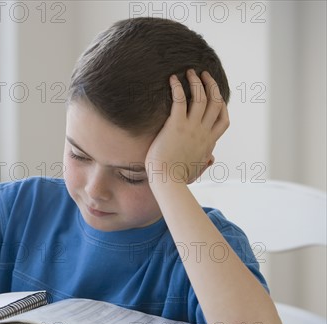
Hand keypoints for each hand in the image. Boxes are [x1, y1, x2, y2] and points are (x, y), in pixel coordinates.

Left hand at [145, 69, 229, 183]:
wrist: (167, 183)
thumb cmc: (178, 179)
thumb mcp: (197, 171)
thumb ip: (205, 163)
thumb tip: (212, 159)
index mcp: (209, 143)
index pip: (223, 120)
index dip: (222, 105)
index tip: (217, 95)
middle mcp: (204, 133)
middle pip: (216, 103)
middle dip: (212, 86)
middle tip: (205, 74)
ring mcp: (192, 128)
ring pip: (201, 98)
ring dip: (197, 82)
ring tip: (191, 72)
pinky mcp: (176, 126)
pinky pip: (180, 101)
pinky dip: (178, 87)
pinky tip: (173, 79)